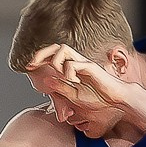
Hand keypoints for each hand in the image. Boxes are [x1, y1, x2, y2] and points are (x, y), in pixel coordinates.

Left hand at [21, 44, 137, 114]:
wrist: (117, 100)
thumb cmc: (98, 98)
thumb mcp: (74, 95)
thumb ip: (60, 88)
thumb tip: (46, 81)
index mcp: (72, 68)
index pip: (53, 55)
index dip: (39, 58)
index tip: (29, 67)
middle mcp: (77, 62)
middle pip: (56, 47)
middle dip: (41, 53)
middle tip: (32, 64)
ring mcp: (84, 63)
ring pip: (64, 49)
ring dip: (56, 62)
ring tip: (59, 75)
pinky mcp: (92, 67)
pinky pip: (74, 64)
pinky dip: (68, 72)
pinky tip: (73, 81)